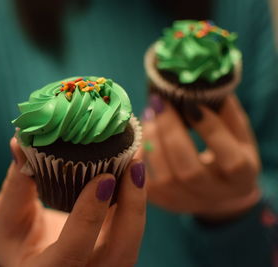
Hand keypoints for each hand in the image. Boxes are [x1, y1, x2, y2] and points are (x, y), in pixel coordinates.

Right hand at [0, 137, 146, 266]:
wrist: (30, 255)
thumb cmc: (14, 238)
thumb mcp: (7, 216)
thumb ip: (17, 183)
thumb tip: (18, 142)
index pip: (72, 252)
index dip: (89, 217)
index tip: (104, 178)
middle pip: (119, 253)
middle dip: (132, 208)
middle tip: (134, 164)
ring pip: (131, 242)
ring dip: (138, 203)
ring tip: (137, 163)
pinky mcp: (114, 253)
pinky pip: (131, 231)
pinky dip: (135, 202)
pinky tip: (133, 172)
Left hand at [137, 94, 260, 221]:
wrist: (217, 192)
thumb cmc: (228, 156)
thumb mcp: (238, 137)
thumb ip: (227, 115)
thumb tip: (204, 88)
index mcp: (242, 179)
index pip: (230, 160)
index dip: (210, 130)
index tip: (190, 103)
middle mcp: (214, 196)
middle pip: (189, 171)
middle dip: (171, 132)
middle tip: (160, 103)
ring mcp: (186, 202)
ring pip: (165, 178)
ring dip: (153, 141)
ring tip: (150, 115)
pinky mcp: (163, 202)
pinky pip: (146, 182)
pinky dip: (140, 156)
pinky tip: (140, 135)